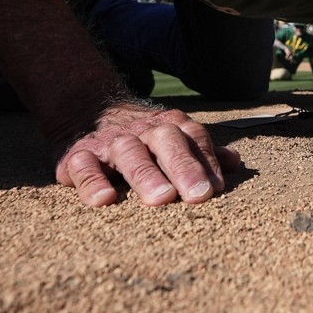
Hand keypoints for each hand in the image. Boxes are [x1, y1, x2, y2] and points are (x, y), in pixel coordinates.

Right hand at [55, 101, 241, 206]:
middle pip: (165, 140)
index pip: (192, 137)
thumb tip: (235, 162)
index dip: (205, 160)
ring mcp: (110, 142)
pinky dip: (92, 182)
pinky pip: (83, 166)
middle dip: (183, 166)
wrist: (87, 112)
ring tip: (161, 199)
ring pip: (128, 151)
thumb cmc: (141, 138)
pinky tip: (104, 200)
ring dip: (146, 174)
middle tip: (198, 195)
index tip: (217, 188)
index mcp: (168, 126)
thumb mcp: (170, 138)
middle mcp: (141, 130)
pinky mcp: (77, 156)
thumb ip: (200, 152)